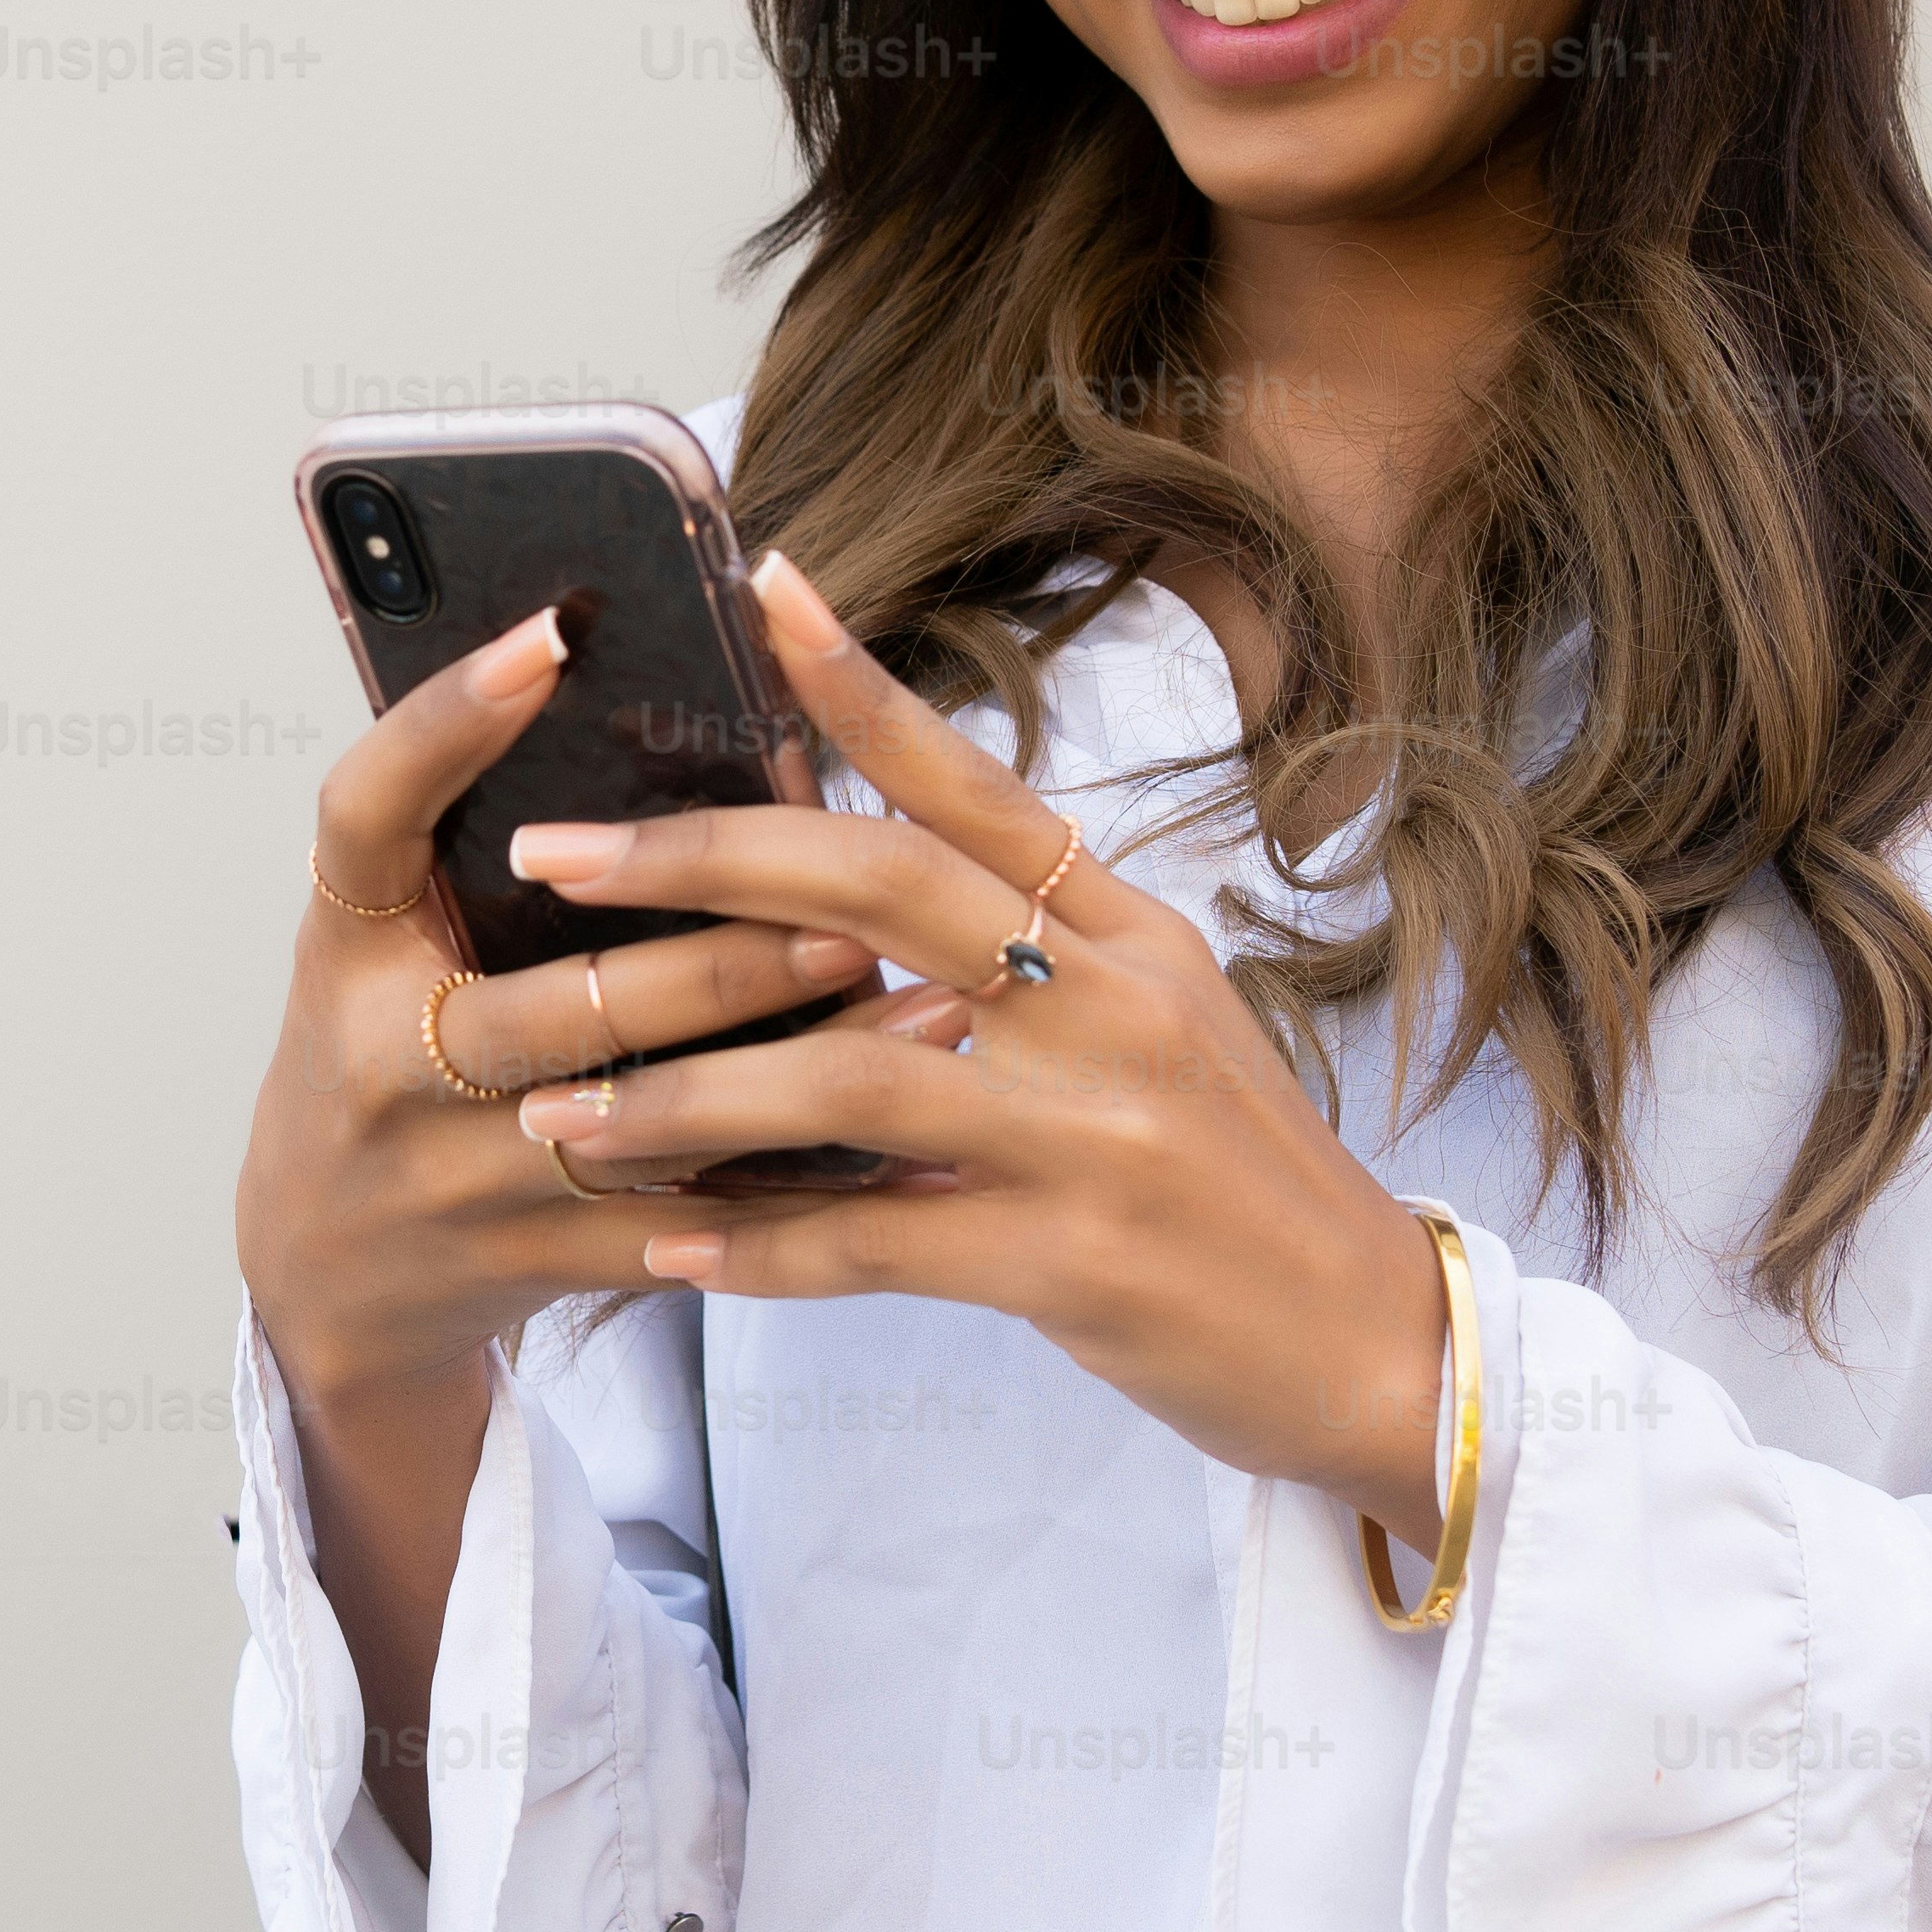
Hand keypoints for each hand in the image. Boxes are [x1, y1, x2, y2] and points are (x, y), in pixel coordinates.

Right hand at [231, 605, 881, 1421]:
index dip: (445, 721)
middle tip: (854, 915)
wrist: (329, 1272)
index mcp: (347, 945)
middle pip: (557, 1005)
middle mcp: (383, 1059)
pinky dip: (802, 1198)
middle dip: (719, 966)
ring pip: (648, 1127)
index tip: (550, 635)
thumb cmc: (392, 1059)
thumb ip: (486, 849)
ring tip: (931, 1016)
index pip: (367, 808)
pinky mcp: (525, 1262)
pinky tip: (909, 1161)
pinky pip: (684, 1233)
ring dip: (798, 1076)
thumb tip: (670, 705)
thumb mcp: (399, 945)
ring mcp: (452, 1177)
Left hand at [497, 555, 1454, 1536]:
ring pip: (845, 1074)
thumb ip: (1036, 960)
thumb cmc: (1245, 1187)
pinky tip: (665, 1248)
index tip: (761, 584)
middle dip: (697, 864)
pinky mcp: (1069, 1264)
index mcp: (1133, 934)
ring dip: (683, 1092)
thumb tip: (867, 912)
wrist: (1377, 1347)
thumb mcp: (1165, 1032)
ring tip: (562, 1111)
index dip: (862, 683)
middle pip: (877, 887)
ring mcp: (1093, 1133)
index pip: (976, 782)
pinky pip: (873, 1240)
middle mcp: (1115, 1006)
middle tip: (554, 859)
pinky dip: (757, 1246)